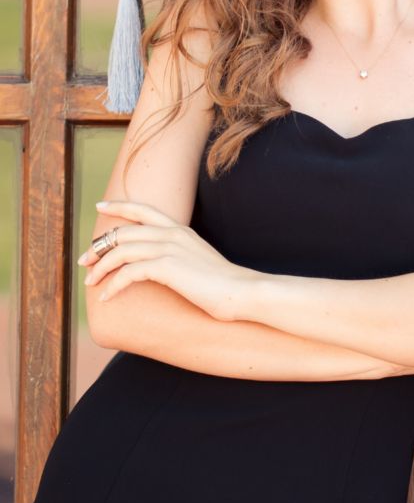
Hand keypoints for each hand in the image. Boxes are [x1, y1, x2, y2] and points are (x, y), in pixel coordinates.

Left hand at [78, 200, 260, 319]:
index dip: (119, 206)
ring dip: (100, 267)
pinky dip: (113, 284)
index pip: (143, 209)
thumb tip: (161, 265)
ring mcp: (168, 248)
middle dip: (98, 246)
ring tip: (90, 282)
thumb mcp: (197, 261)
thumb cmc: (221, 283)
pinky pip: (128, 273)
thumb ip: (179, 255)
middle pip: (123, 232)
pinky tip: (107, 296)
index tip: (100, 206)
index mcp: (179, 229)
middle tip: (84, 260)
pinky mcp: (166, 267)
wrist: (240, 292)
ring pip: (121, 251)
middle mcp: (171, 234)